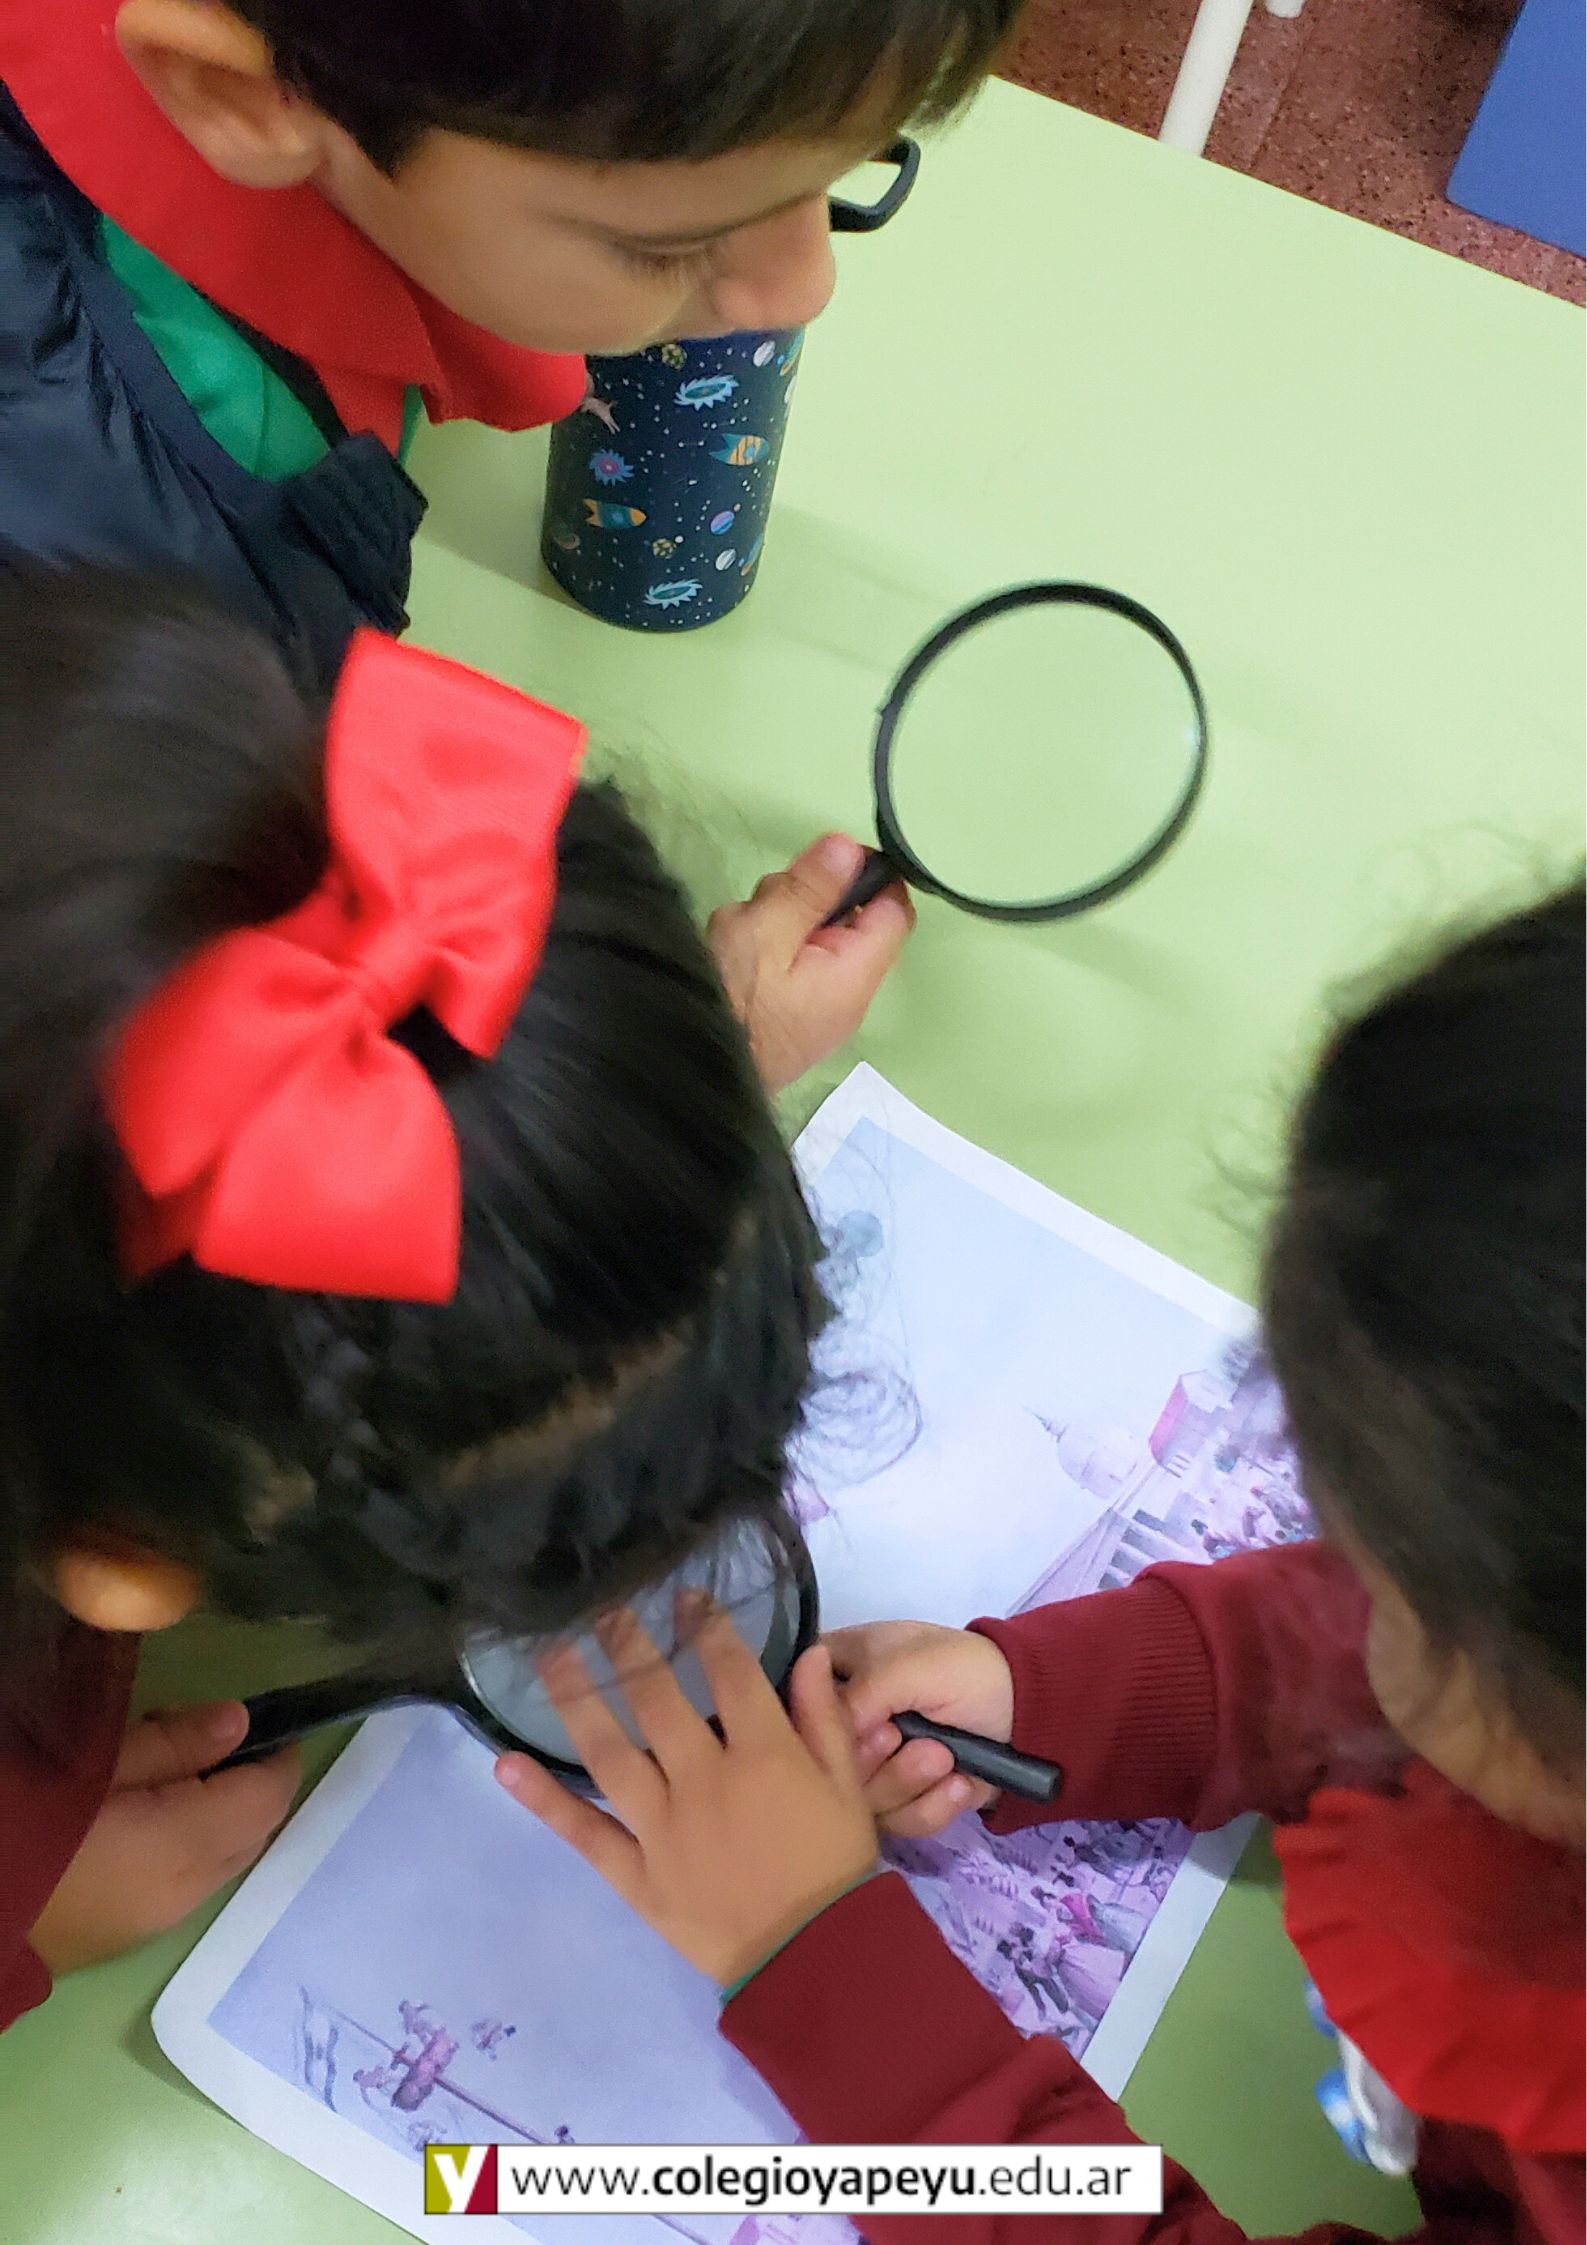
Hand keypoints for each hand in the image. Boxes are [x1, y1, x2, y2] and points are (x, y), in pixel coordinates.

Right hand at [30, 1702, 299, 1975]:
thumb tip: (238, 1723)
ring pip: (225, 1859)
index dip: (277, 1755)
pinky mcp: (130, 1934)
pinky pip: (191, 1880)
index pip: (268, 1798)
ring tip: (161, 1769)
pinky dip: (193, 1842)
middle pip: (255, 1832)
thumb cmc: (23, 1822)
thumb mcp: (90, 1762)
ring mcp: (159, 1921)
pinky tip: (145, 1812)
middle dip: (250, 1783)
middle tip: (198, 1735)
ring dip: (221, 1815)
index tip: (265, 1717)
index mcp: (182, 1847)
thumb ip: (172, 1744)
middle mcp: (187, 1893)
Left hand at [495, 1605, 877, 1987]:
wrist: (816, 1960)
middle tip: (603, 1607)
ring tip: (548, 1654)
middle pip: (657, 1699)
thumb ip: (824, 1717)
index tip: (684, 1595)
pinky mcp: (635, 1874)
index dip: (705, 1626)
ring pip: (609, 1754)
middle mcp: (705, 1782)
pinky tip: (505, 1765)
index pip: (728, 1671)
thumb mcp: (847, 1786)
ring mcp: (663, 1829)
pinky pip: (584, 1832)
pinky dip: (543, 1800)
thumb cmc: (835, 1866)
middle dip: (629, 1645)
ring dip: (575, 1699)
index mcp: (764, 1755)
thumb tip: (810, 1649)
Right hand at [709, 835, 912, 1092]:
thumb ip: (811, 889)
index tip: (825, 856)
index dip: (870, 874)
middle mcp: (845, 997)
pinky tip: (728, 957)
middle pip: (846, 923)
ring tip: (735, 934)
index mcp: (854, 975)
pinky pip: (786, 970)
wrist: (684, 1076)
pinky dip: (761, 952)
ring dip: (774, 923)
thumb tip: (852, 848)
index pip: (893, 911)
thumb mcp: (766, 932)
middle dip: (805, 900)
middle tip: (765, 902)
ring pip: (809, 942)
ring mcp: (814, 1012)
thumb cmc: (728, 1003)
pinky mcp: (785, 1021)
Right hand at [829, 1621, 1015, 1837]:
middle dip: (868, 1759)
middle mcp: (850, 1720)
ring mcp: (876, 1765)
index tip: (848, 1722)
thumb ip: (861, 1693)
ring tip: (943, 1758)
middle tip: (900, 1738)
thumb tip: (827, 1738)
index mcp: (842, 1670)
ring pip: (859, 1800)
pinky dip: (932, 1808)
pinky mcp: (906, 1801)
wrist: (1033, 1715)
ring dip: (905, 1781)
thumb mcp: (913, 1664)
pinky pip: (899, 1823)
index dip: (811, 1723)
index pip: (791, 1700)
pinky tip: (959, 1785)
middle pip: (822, 1762)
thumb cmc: (968, 1671)